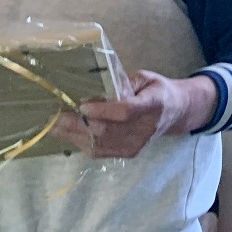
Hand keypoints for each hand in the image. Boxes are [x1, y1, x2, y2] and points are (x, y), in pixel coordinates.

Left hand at [53, 70, 217, 158]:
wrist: (176, 112)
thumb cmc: (157, 90)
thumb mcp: (145, 77)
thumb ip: (123, 82)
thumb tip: (94, 89)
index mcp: (154, 104)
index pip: (126, 112)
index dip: (103, 111)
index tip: (82, 105)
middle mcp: (145, 128)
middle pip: (107, 131)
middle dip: (77, 124)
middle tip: (56, 116)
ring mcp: (137, 144)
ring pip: (99, 144)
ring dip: (73, 135)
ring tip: (55, 125)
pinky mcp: (129, 153)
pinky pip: (99, 151)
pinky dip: (81, 142)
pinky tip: (69, 133)